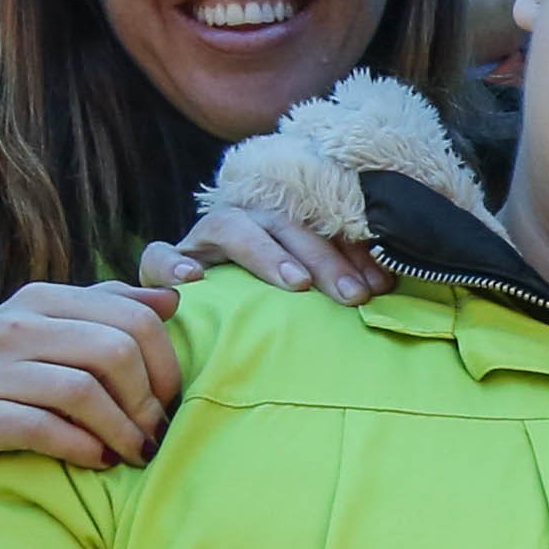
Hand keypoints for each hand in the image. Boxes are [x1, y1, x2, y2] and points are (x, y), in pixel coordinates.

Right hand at [0, 281, 183, 483]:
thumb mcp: (46, 334)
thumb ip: (106, 309)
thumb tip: (173, 296)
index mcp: (42, 300)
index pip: (134, 316)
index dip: (167, 363)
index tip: (170, 401)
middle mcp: (15, 325)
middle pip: (116, 351)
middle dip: (148, 399)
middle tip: (154, 433)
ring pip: (84, 390)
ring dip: (122, 430)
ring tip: (133, 453)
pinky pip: (43, 427)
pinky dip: (82, 447)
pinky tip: (97, 460)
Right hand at [140, 197, 392, 305]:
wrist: (191, 325)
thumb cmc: (259, 312)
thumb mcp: (303, 294)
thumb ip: (336, 284)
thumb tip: (389, 288)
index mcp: (279, 228)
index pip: (319, 225)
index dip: (352, 250)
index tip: (382, 283)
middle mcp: (242, 225)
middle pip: (283, 224)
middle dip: (322, 256)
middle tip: (352, 294)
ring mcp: (199, 242)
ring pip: (230, 226)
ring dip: (266, 252)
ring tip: (295, 283)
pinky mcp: (160, 265)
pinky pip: (159, 256)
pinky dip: (173, 264)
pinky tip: (194, 282)